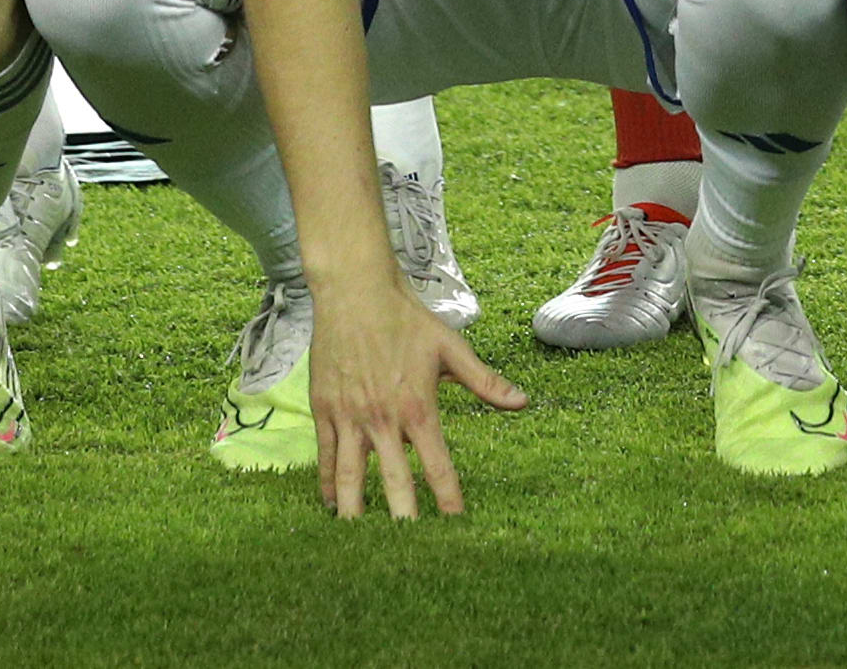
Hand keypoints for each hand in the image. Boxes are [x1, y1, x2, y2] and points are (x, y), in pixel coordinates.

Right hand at [306, 266, 528, 519]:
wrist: (355, 292)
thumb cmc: (406, 318)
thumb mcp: (450, 347)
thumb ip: (485, 381)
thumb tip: (522, 402)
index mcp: (418, 407)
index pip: (437, 466)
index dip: (448, 500)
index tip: (457, 527)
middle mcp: (383, 419)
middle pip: (393, 483)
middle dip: (402, 520)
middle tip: (407, 556)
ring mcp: (350, 417)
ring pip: (350, 478)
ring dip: (356, 513)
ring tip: (360, 544)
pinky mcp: (324, 410)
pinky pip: (324, 457)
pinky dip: (327, 485)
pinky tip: (332, 507)